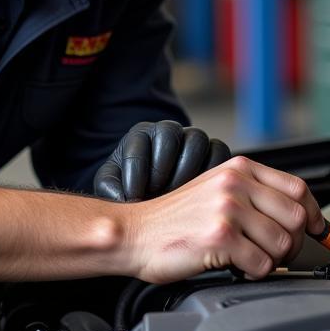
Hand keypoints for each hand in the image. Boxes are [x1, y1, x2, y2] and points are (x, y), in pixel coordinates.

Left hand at [94, 120, 231, 201]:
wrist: (155, 194)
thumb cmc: (131, 189)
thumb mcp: (112, 187)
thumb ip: (110, 189)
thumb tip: (124, 199)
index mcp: (140, 135)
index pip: (139, 143)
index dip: (136, 173)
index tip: (133, 198)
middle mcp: (167, 131)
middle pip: (169, 133)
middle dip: (162, 168)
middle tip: (156, 194)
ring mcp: (192, 138)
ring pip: (197, 140)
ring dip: (187, 170)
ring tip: (178, 197)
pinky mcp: (214, 151)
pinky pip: (219, 152)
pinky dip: (211, 172)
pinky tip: (199, 196)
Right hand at [123, 155, 325, 283]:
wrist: (135, 234)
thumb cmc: (173, 219)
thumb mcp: (215, 190)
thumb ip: (253, 195)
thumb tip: (299, 216)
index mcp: (238, 169)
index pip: (298, 188)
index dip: (314, 213)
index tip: (316, 230)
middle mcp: (235, 184)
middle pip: (297, 217)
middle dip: (292, 242)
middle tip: (274, 251)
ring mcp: (228, 209)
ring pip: (282, 243)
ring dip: (271, 260)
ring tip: (248, 258)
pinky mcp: (221, 237)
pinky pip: (262, 264)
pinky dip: (254, 272)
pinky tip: (236, 266)